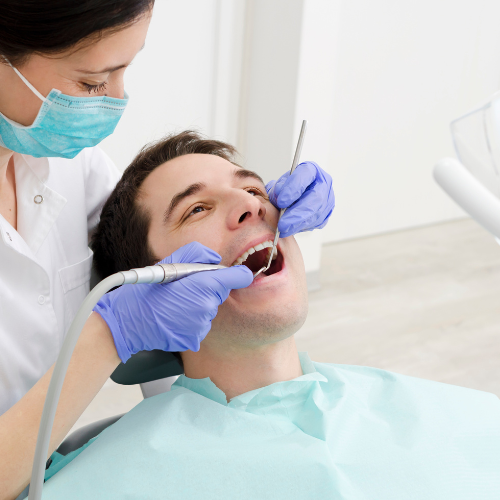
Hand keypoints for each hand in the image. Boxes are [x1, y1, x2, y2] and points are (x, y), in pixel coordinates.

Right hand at [93, 242, 252, 361]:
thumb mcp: (170, 263)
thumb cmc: (147, 290)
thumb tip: (216, 260)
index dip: (239, 275)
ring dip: (198, 306)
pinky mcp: (195, 339)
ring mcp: (201, 325)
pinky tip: (174, 317)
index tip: (241, 274)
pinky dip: (191, 321)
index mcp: (203, 285)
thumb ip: (197, 254)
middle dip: (208, 289)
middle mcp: (206, 306)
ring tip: (175, 304)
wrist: (129, 321)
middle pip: (219, 294)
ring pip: (209, 310)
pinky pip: (200, 325)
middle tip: (185, 288)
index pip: (235, 278)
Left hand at [266, 161, 334, 237]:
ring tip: (284, 229)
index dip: (293, 189)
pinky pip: (316, 222)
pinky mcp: (326, 213)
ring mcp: (328, 199)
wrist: (294, 196)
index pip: (305, 175)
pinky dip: (302, 227)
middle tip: (282, 224)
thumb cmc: (286, 188)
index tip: (281, 201)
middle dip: (297, 213)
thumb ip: (277, 189)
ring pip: (316, 213)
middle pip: (315, 198)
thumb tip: (278, 198)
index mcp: (311, 170)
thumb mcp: (278, 184)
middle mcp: (323, 183)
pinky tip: (291, 229)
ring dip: (298, 224)